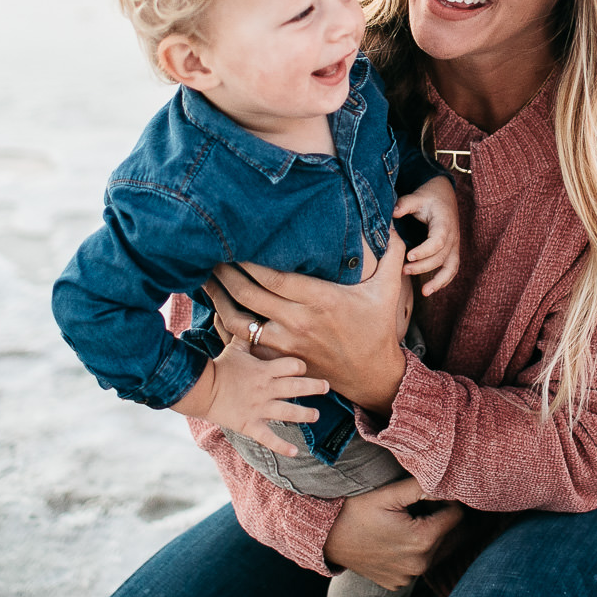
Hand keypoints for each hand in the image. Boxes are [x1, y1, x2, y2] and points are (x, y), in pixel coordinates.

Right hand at [171, 342, 330, 458]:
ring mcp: (260, 408)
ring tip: (315, 415)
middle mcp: (266, 389)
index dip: (301, 366)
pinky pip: (269, 438)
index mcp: (265, 370)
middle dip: (315, 387)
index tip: (305, 368)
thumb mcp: (236, 347)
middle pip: (297, 387)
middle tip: (326, 387)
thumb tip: (255, 320)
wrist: (201, 388)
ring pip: (290, 412)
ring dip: (306, 414)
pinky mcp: (251, 425)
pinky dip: (282, 447)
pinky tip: (296, 452)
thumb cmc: (220, 366)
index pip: (293, 365)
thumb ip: (250, 336)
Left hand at [206, 232, 411, 415]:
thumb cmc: (377, 327)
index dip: (249, 260)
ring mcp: (286, 344)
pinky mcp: (279, 359)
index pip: (274, 277)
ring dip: (218, 298)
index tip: (234, 241)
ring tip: (205, 278)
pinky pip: (243, 342)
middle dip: (226, 272)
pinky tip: (216, 308)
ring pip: (239, 321)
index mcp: (321, 300)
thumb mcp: (389, 288)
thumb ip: (391, 252)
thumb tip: (392, 220)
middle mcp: (299, 322)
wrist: (372, 375)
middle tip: (210, 252)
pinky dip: (225, 325)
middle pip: (250, 294)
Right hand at [323, 477, 462, 590]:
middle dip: (438, 518)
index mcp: (422, 540)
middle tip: (414, 507)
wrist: (325, 540)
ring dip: (427, 535)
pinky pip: (417, 564)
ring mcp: (408, 578)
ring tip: (404, 522)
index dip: (447, 500)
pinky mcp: (398, 584)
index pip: (457, 515)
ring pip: (434, 550)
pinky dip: (413, 552)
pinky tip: (395, 540)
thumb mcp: (388, 493)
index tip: (430, 494)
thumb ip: (422, 487)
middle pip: (447, 534)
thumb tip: (447, 481)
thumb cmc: (355, 512)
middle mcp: (420, 564)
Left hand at [393, 176, 461, 295]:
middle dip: (422, 267)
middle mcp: (453, 236)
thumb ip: (405, 204)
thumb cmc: (429, 197)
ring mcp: (454, 245)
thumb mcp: (417, 196)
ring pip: (451, 267)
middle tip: (403, 270)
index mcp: (444, 223)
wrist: (444, 195)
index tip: (409, 256)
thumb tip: (393, 212)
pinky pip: (452, 269)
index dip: (424, 251)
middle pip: (441, 257)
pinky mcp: (452, 251)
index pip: (437, 241)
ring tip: (425, 292)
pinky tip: (431, 289)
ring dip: (438, 281)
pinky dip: (444, 281)